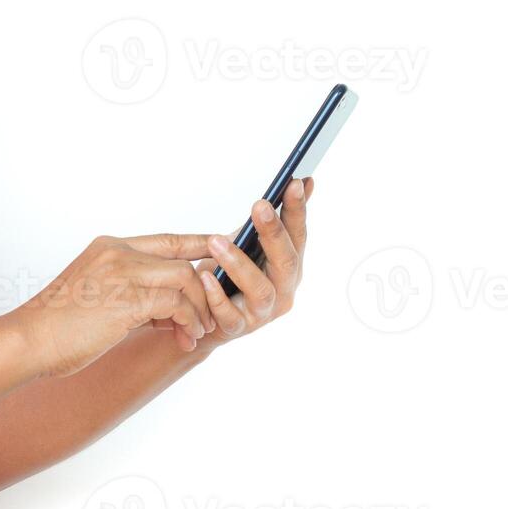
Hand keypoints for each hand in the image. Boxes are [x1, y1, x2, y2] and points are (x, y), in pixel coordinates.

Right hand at [10, 232, 215, 378]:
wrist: (29, 339)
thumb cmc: (58, 326)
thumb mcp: (99, 298)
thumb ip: (135, 295)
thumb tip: (171, 311)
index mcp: (109, 248)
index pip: (166, 239)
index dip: (198, 242)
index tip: (223, 245)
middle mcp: (117, 253)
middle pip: (182, 259)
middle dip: (204, 288)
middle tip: (208, 318)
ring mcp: (122, 273)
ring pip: (185, 278)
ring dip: (198, 309)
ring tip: (195, 333)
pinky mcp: (126, 299)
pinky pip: (176, 303)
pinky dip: (187, 322)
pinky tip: (182, 339)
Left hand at [185, 176, 312, 351]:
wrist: (205, 317)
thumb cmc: (232, 275)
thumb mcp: (252, 243)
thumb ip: (275, 219)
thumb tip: (303, 180)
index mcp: (289, 265)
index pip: (298, 234)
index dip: (297, 210)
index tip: (294, 182)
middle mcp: (284, 289)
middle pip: (286, 261)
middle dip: (274, 231)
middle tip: (259, 205)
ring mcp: (263, 312)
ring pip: (261, 289)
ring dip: (239, 263)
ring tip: (216, 241)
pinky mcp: (238, 328)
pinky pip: (229, 315)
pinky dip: (217, 295)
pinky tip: (204, 276)